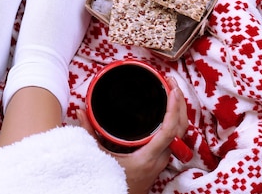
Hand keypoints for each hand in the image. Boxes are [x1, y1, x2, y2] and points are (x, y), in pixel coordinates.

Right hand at [78, 76, 188, 193]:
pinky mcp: (161, 159)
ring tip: (172, 90)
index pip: (169, 130)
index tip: (172, 91)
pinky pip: (175, 136)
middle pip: (181, 128)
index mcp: (148, 156)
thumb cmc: (112, 180)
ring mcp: (164, 159)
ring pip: (181, 132)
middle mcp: (161, 158)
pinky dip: (174, 119)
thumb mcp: (98, 157)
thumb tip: (80, 112)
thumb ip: (89, 134)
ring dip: (179, 110)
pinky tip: (169, 109)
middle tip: (171, 82)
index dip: (173, 109)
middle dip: (180, 102)